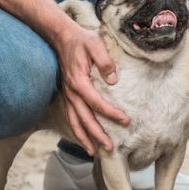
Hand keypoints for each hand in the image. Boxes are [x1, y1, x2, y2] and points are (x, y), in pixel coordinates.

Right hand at [54, 27, 128, 154]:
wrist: (62, 37)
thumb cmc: (82, 40)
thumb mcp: (95, 44)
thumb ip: (104, 61)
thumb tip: (113, 80)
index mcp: (79, 82)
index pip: (96, 103)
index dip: (110, 113)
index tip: (125, 121)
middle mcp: (71, 92)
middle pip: (84, 119)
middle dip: (96, 135)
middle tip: (110, 148)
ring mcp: (67, 95)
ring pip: (74, 122)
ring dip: (84, 138)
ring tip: (93, 152)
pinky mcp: (67, 95)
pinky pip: (71, 117)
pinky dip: (77, 130)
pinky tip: (84, 138)